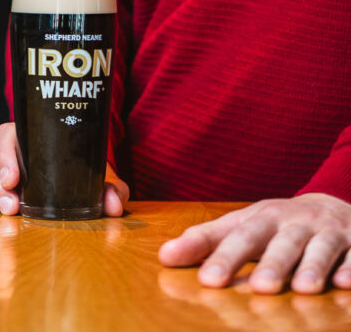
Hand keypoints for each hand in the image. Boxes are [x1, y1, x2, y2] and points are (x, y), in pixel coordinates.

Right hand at [0, 121, 129, 216]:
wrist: (66, 179)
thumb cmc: (79, 174)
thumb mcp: (96, 178)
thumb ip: (110, 188)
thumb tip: (113, 204)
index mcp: (31, 135)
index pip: (9, 133)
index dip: (6, 155)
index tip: (12, 180)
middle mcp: (6, 142)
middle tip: (8, 208)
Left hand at [158, 194, 350, 292]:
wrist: (333, 206)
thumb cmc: (278, 226)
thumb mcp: (244, 227)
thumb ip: (206, 241)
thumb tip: (164, 256)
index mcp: (263, 219)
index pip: (240, 237)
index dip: (223, 257)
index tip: (207, 281)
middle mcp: (295, 223)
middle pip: (281, 242)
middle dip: (271, 263)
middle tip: (260, 288)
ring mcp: (328, 232)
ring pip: (320, 248)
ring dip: (312, 267)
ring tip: (303, 289)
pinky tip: (343, 284)